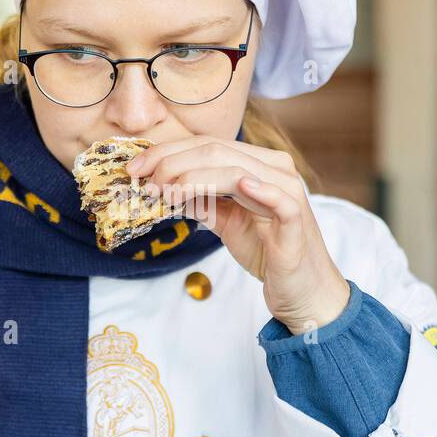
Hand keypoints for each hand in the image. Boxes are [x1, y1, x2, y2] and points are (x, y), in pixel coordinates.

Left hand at [126, 136, 350, 334]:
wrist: (300, 290)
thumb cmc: (267, 252)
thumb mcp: (225, 221)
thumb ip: (201, 200)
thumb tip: (163, 186)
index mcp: (257, 163)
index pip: (207, 146)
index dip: (167, 152)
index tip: (135, 168)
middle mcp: (274, 168)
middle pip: (216, 151)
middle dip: (172, 163)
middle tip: (144, 181)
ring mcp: (287, 190)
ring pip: (236, 170)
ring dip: (194, 178)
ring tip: (165, 192)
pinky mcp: (296, 217)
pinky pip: (277, 197)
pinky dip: (258, 189)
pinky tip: (238, 186)